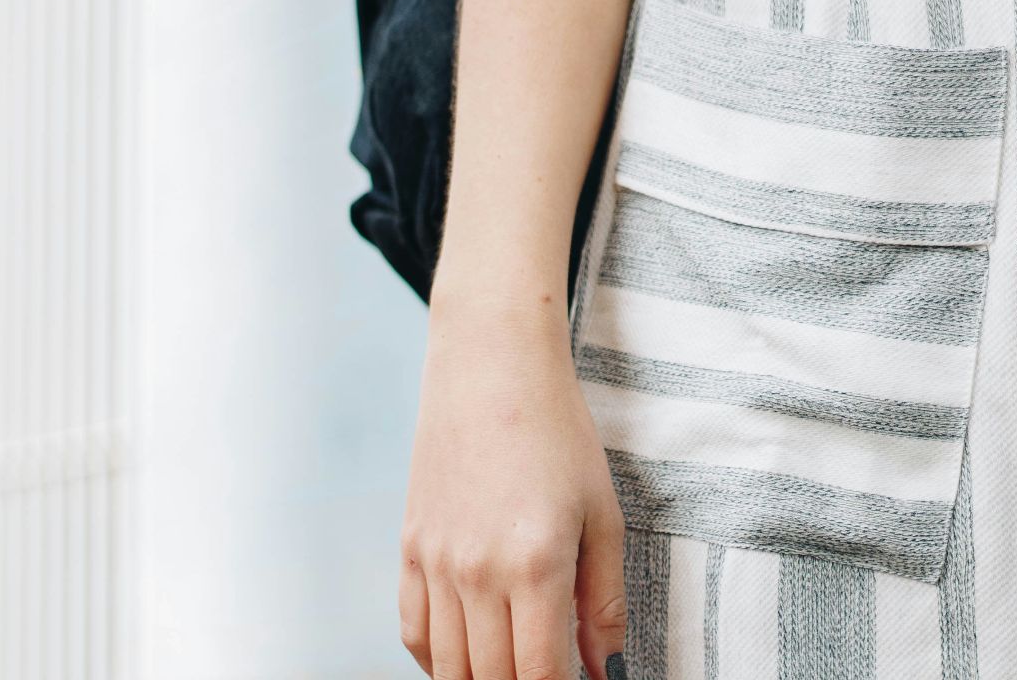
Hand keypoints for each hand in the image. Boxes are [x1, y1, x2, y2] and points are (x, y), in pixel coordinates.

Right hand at [398, 296, 626, 679]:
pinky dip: (440, 660)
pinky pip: (414, 633)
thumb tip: (608, 667)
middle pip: (493, 678)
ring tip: (516, 666)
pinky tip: (469, 657)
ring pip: (450, 667)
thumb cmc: (558, 432)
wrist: (491, 367)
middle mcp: (476, 573)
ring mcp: (435, 563)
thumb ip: (605, 600)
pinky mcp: (408, 549)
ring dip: (483, 679)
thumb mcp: (603, 514)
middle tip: (554, 674)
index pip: (542, 674)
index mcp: (535, 565)